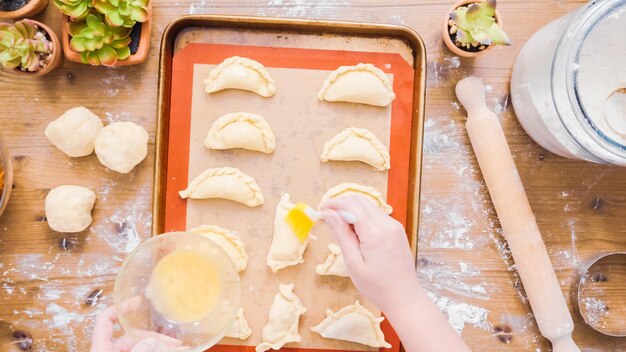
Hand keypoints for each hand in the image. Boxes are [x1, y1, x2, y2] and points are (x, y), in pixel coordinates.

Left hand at [90, 304, 188, 351]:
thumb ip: (138, 351)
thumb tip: (151, 340)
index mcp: (101, 349)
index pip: (106, 321)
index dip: (121, 308)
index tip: (139, 302)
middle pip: (134, 338)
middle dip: (157, 338)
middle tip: (177, 343)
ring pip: (146, 350)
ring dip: (164, 348)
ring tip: (183, 350)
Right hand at [321, 194, 421, 312]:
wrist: (404, 297)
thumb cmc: (377, 286)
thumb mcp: (353, 263)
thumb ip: (342, 234)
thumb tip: (329, 214)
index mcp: (376, 233)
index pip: (352, 205)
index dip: (334, 204)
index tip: (321, 210)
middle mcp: (388, 224)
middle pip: (360, 200)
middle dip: (341, 204)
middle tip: (327, 217)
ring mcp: (394, 225)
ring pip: (368, 205)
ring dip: (351, 209)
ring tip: (339, 226)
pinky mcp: (397, 230)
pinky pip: (376, 214)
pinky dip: (362, 216)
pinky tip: (354, 231)